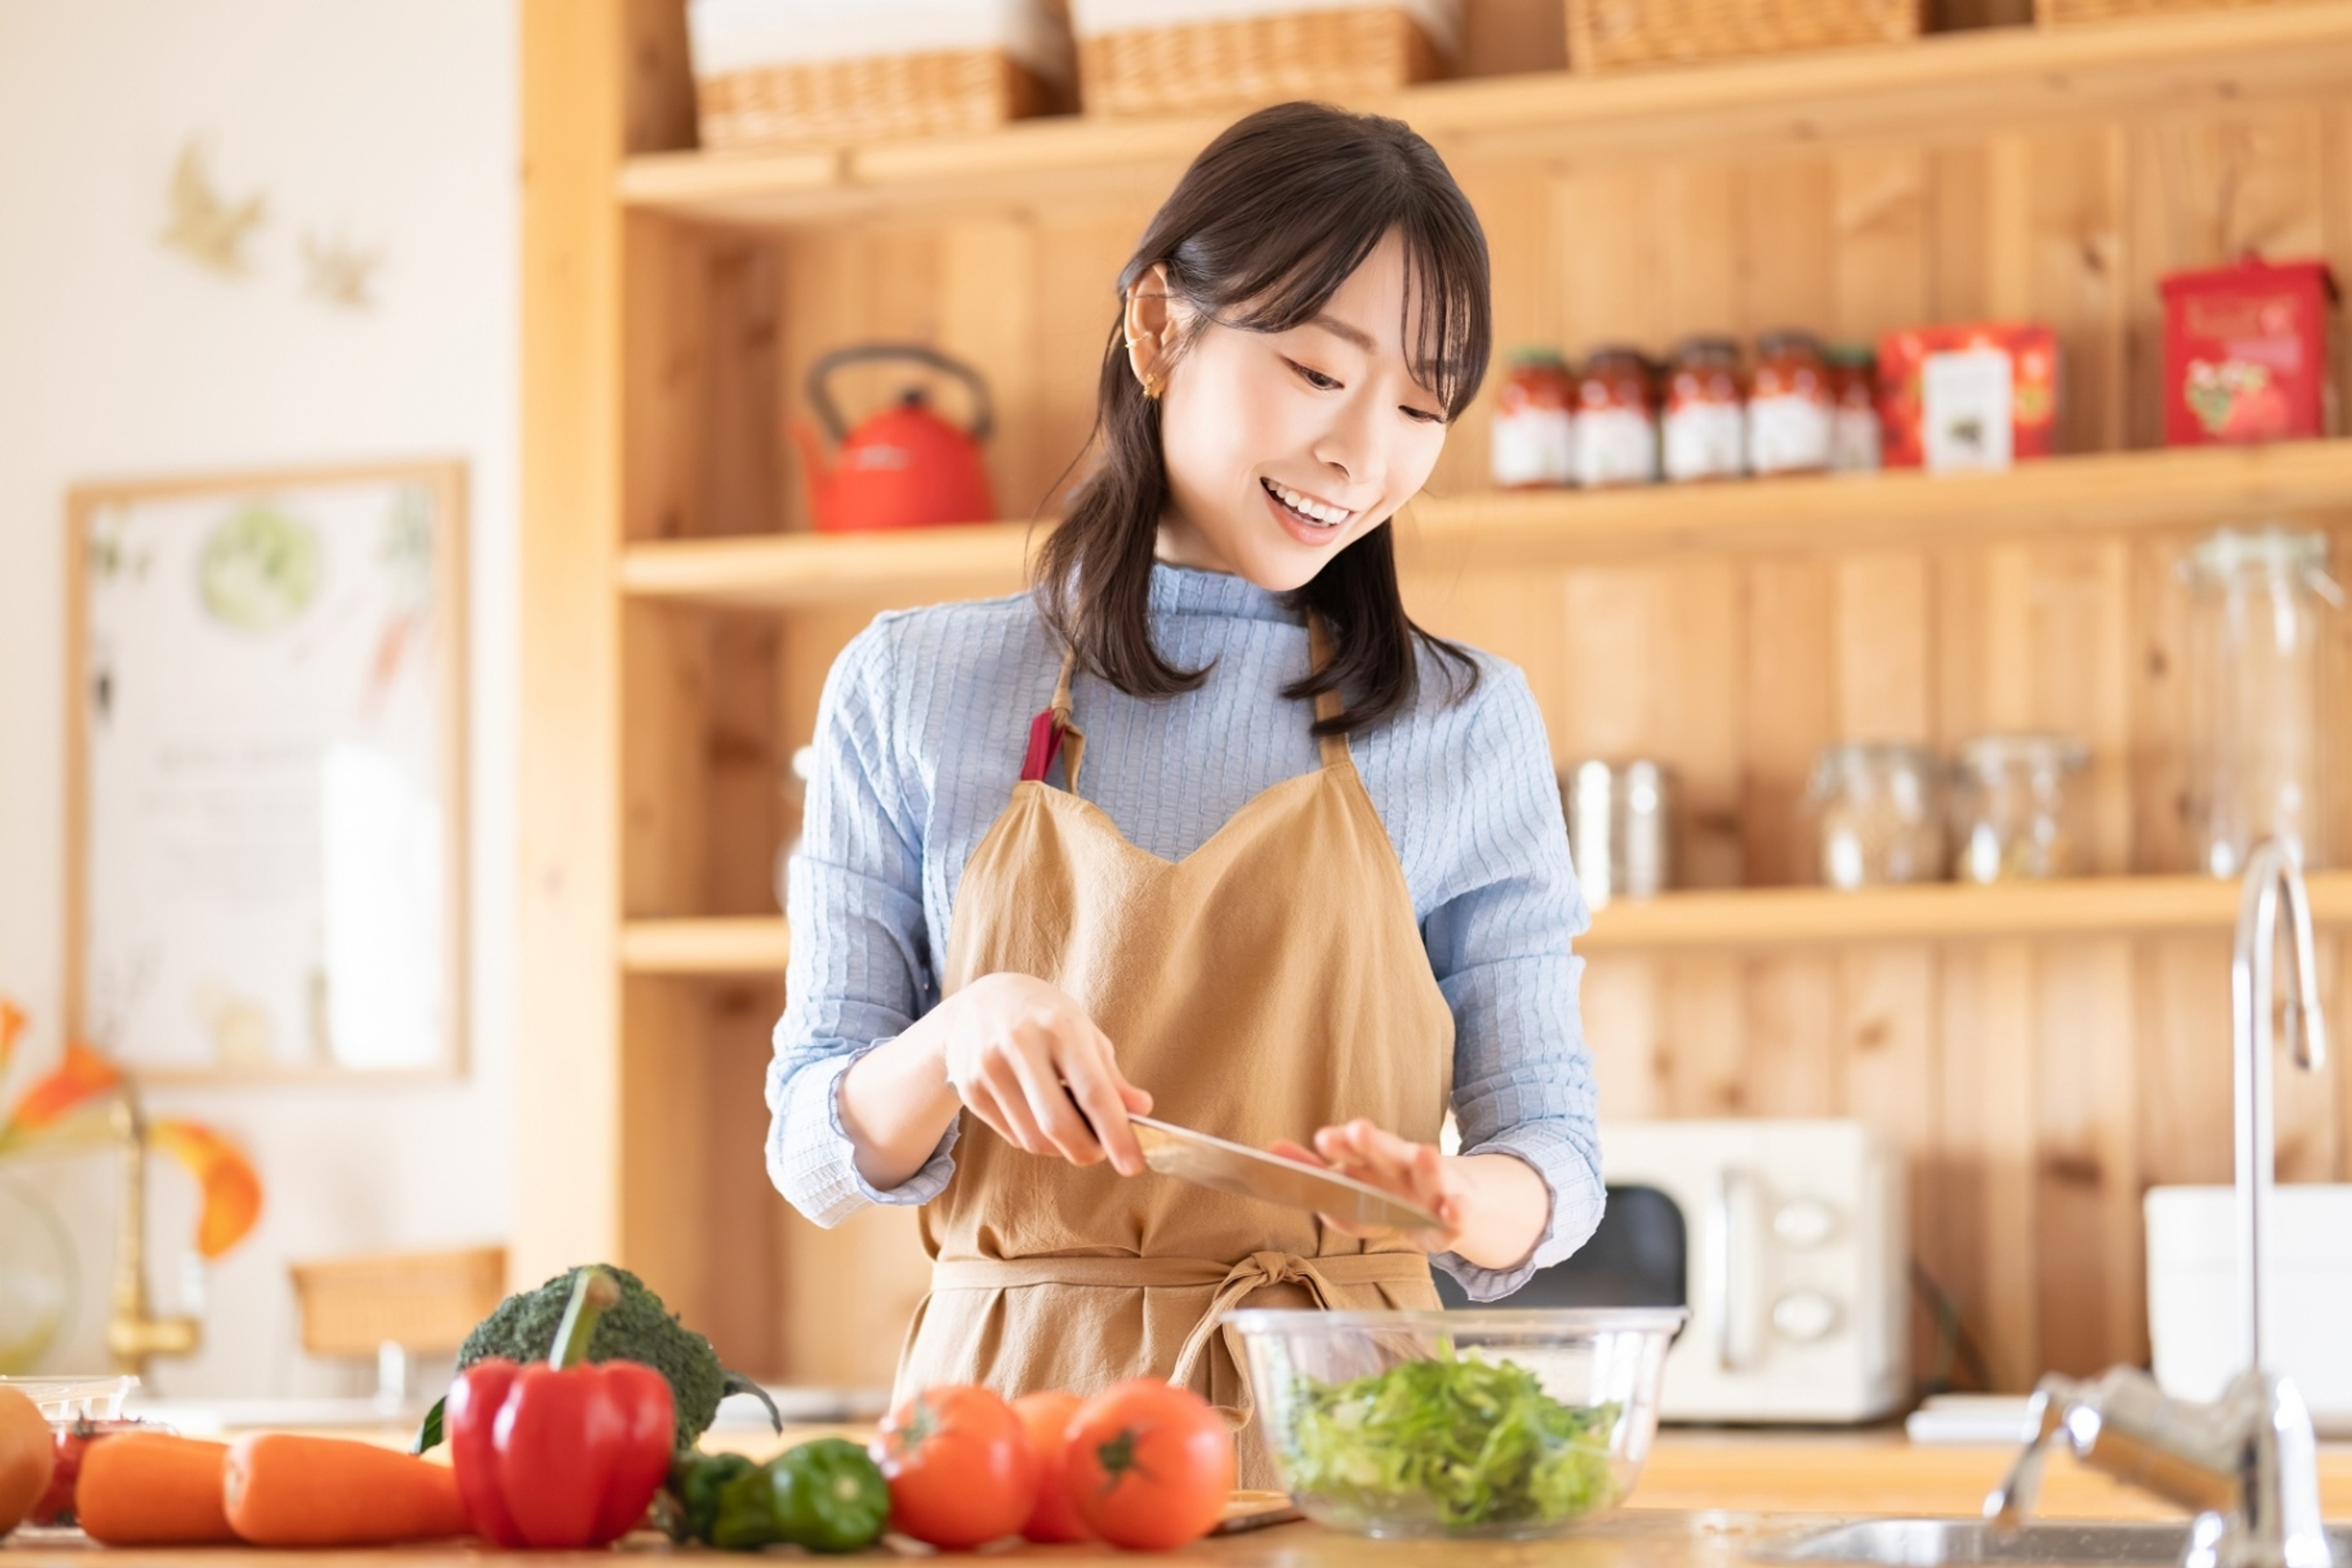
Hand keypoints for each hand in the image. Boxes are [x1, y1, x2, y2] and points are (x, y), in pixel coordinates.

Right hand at [939, 973, 1152, 1174]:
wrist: (978, 1004)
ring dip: (1061, 1147)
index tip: (1134, 1165)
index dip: (1117, 1134)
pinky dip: (1035, 1138)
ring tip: (1070, 1126)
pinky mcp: (970, 1090)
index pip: (1093, 1092)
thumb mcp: (1084, 1034)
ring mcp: (990, 1068)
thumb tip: (1142, 1111)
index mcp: (1060, 1027)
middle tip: (1101, 1151)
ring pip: (1034, 1139)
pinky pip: (1013, 1136)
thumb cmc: (1044, 1019)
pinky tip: (1038, 1115)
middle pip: (1058, 1125)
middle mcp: (1021, 1045)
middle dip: (1087, 1151)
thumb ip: (1112, 1077)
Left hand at [1268, 1119, 1466, 1253]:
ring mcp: (1433, 1186)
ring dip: (1427, 1166)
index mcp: (1374, 1158)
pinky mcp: (1457, 1211)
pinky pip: (1459, 1210)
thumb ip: (1313, 1172)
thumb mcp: (1353, 1186)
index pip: (1354, 1146)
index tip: (1323, 1140)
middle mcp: (1403, 1165)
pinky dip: (1457, 1209)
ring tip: (1425, 1155)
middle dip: (1374, 1142)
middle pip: (1389, 1151)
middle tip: (1359, 1130)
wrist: (1450, 1205)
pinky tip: (1453, 1208)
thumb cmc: (1393, 1194)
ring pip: (1430, 1174)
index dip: (1341, 1144)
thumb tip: (1270, 1149)